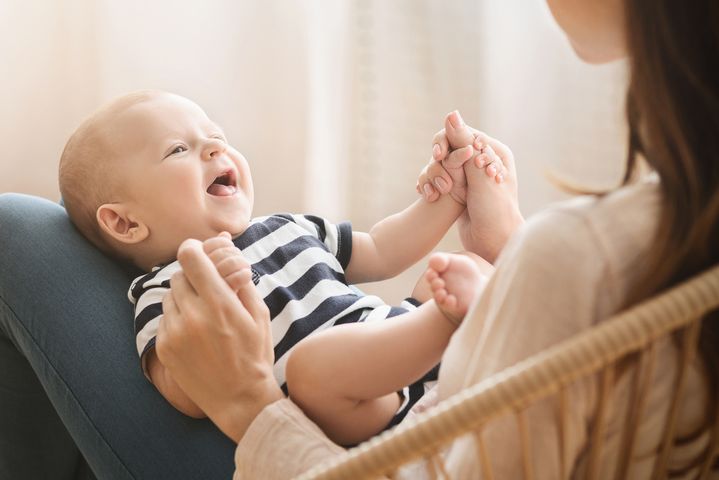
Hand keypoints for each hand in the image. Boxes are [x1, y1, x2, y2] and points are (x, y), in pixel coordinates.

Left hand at [156, 237, 282, 441]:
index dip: (193, 248)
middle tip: (207, 288)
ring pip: (169, 296)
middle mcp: (193, 316)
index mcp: (220, 303)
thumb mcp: (259, 314)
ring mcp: (175, 333)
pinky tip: (196, 333)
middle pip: (178, 275)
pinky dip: (177, 318)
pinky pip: (165, 318)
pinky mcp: (164, 348)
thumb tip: (226, 245)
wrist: (239, 399)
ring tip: (203, 314)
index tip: (198, 252)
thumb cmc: (255, 354)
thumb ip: (241, 278)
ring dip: (184, 297)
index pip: (190, 257)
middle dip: (192, 276)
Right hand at [418, 121, 522, 261]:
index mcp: (495, 152)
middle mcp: (483, 161)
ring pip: (441, 163)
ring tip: (435, 192)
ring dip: (433, 175)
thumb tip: (451, 113)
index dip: (446, 141)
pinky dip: (431, 184)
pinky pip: (439, 178)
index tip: (438, 156)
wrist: (493, 244)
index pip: (463, 133)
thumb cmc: (493, 210)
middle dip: (438, 160)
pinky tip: (429, 195)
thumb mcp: (478, 173)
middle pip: (450, 146)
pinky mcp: (460, 190)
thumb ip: (464, 143)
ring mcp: (471, 176)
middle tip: (434, 172)